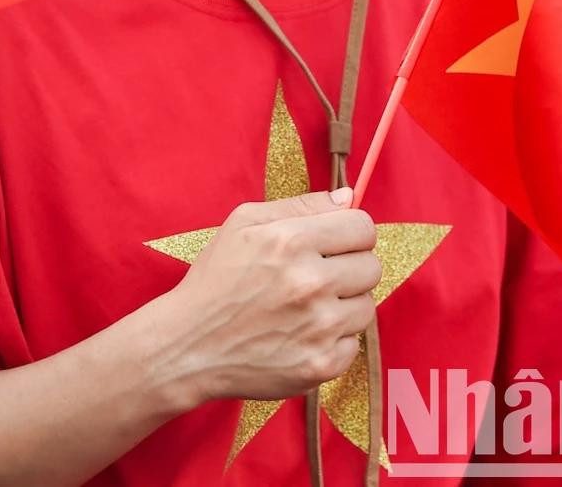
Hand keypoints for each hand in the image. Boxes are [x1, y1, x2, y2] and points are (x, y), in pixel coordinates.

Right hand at [159, 190, 379, 403]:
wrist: (189, 345)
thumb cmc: (215, 280)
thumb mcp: (243, 224)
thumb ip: (299, 205)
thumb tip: (347, 197)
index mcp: (290, 241)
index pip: (363, 227)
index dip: (350, 232)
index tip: (335, 243)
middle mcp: (310, 282)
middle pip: (372, 266)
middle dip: (348, 267)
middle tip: (316, 276)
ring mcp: (319, 327)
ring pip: (367, 306)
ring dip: (342, 305)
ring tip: (306, 307)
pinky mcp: (322, 364)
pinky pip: (353, 344)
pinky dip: (332, 340)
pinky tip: (301, 334)